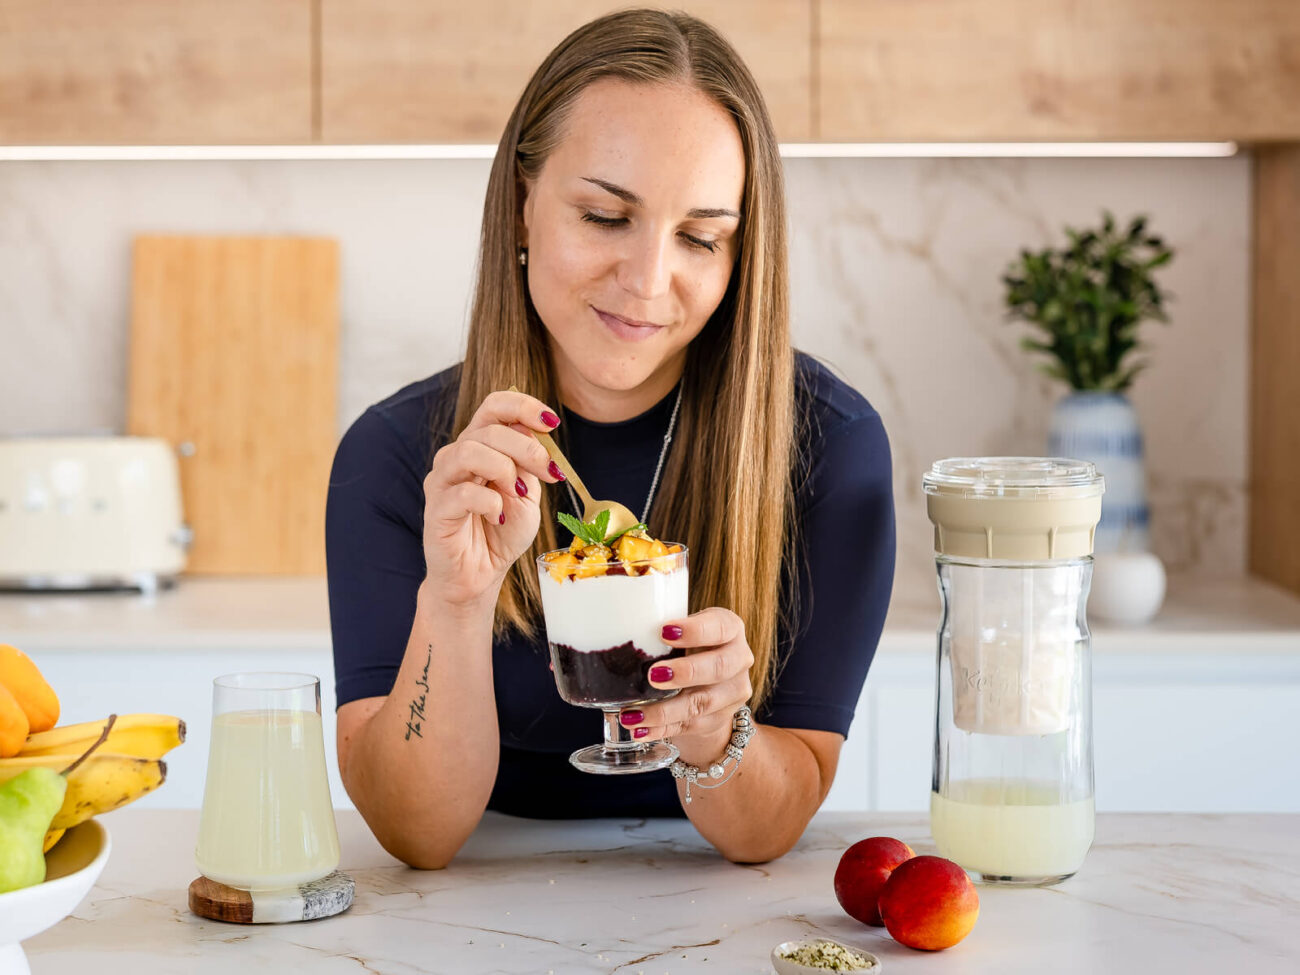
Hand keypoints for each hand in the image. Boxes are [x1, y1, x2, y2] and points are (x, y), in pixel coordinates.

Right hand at [421, 390, 564, 612]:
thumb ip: (529, 465)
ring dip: (504, 470)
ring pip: (469, 451)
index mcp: (480, 445)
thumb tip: (536, 436)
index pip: (494, 406)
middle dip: (527, 448)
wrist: (480, 573)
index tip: (552, 422)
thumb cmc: (502, 531)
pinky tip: (498, 518)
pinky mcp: (436, 510)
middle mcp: (456, 456)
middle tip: (551, 473)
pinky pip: (463, 493)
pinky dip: (490, 503)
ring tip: (517, 494)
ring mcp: (442, 481)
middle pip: (488, 428)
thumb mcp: (527, 493)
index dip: (523, 406)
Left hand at [618, 607, 753, 766]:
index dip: (695, 630)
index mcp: (730, 628)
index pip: (720, 627)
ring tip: (632, 713)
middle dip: (685, 672)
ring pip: (702, 703)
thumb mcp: (682, 630)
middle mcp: (738, 659)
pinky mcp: (718, 719)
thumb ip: (659, 627)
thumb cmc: (687, 645)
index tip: (664, 632)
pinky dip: (661, 729)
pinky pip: (689, 726)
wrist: (708, 681)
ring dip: (664, 710)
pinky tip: (639, 730)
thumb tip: (607, 621)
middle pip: (718, 668)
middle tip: (652, 675)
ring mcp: (731, 693)